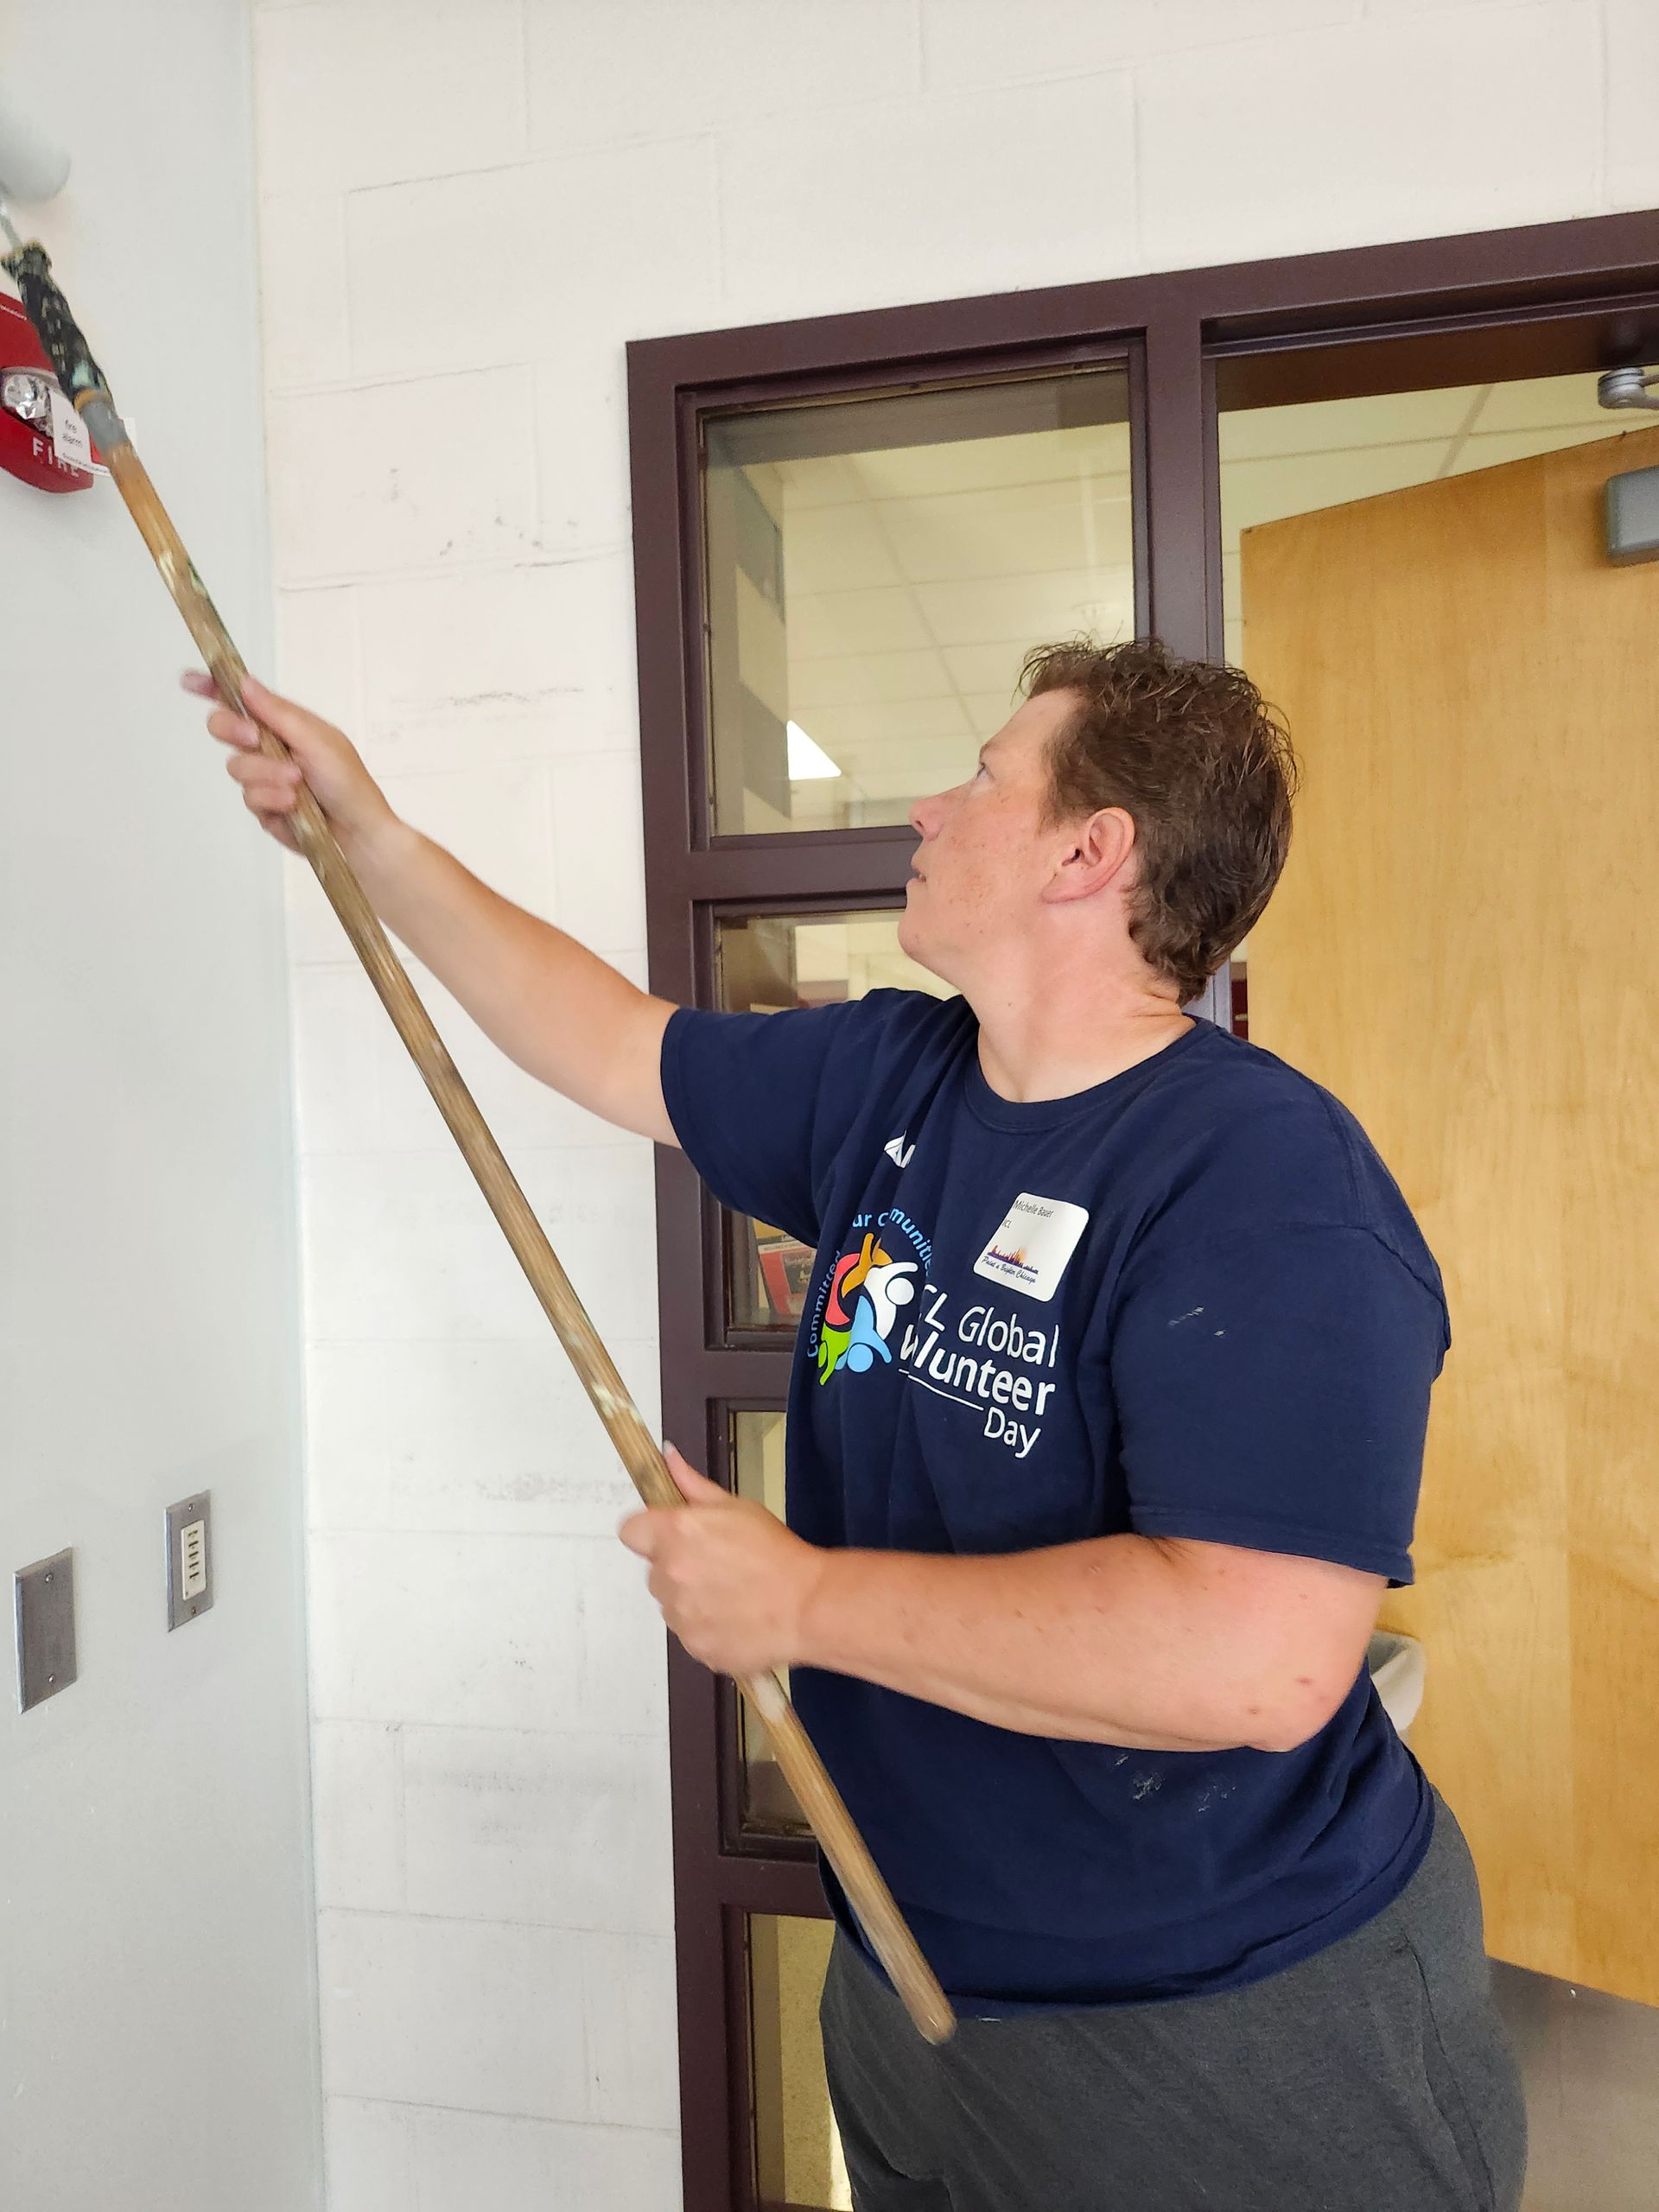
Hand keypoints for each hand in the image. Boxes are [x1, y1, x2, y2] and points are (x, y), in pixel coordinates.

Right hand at [182, 668, 404, 867]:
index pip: (242, 700)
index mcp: (283, 723)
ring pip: (236, 766)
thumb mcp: (317, 740)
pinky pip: (250, 797)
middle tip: (253, 737)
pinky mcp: (262, 806)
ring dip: (267, 774)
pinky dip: (271, 799)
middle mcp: (268, 747)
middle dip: (232, 729)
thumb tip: (245, 682)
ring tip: (297, 784)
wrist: (357, 832)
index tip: (189, 681)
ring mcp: (263, 777)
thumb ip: (279, 713)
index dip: (213, 688)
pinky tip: (293, 805)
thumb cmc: (347, 783)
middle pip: (223, 727)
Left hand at [619, 1444, 825, 1676]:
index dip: (649, 1532)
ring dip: (690, 1599)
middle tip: (718, 1565)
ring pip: (671, 1604)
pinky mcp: (694, 1647)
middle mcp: (669, 1575)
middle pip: (654, 1570)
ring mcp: (680, 1616)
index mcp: (676, 1533)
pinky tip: (736, 1618)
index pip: (630, 1531)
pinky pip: (688, 1633)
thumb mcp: (738, 1508)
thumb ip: (693, 1485)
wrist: (807, 1605)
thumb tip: (667, 1455)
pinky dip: (706, 1627)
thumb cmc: (775, 1550)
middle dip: (677, 1566)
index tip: (672, 1536)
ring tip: (731, 1595)